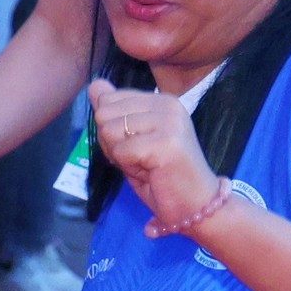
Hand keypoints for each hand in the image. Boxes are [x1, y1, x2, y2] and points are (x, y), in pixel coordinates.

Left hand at [83, 78, 229, 239]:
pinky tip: (151, 173)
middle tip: (140, 159)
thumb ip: (114, 112)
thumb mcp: (132, 139)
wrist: (196, 205)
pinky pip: (121, 152)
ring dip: (121, 157)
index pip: (108, 99)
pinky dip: (130, 168)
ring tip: (146, 165)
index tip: (137, 147)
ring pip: (110, 131)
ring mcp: (169, 122)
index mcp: (161, 100)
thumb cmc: (163, 176)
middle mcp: (168, 104)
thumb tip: (95, 85)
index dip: (111, 129)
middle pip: (104, 114)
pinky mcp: (167, 142)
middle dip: (112, 143)